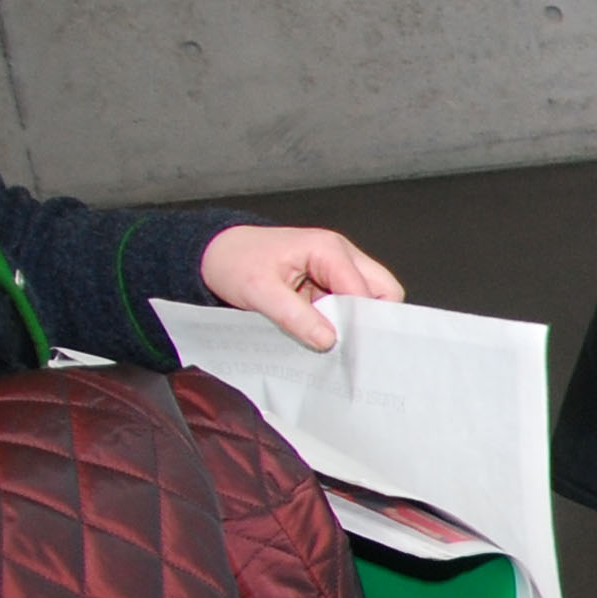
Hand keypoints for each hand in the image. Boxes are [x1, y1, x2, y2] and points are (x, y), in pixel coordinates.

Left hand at [199, 226, 404, 350]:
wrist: (214, 253)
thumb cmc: (234, 262)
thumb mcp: (259, 292)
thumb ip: (295, 316)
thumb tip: (329, 340)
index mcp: (328, 249)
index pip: (367, 290)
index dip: (362, 320)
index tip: (350, 348)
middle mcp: (340, 255)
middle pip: (382, 290)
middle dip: (368, 318)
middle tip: (346, 342)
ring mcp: (336, 268)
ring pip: (369, 298)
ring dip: (352, 320)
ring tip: (328, 337)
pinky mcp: (328, 281)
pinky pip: (349, 303)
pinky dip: (340, 320)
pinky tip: (321, 332)